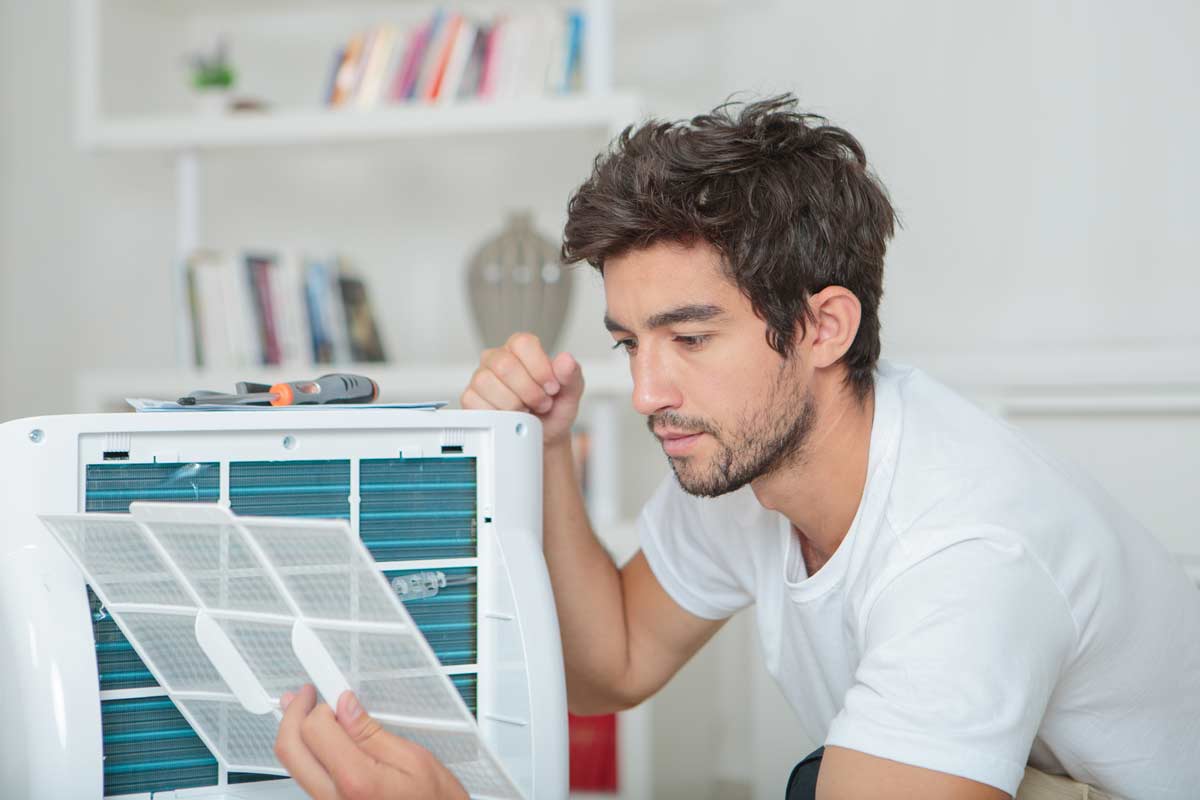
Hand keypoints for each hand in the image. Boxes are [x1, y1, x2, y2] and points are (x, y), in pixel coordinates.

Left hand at [274, 684, 467, 799]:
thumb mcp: (414, 759)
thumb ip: (371, 733)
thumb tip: (345, 706)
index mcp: (357, 781)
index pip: (315, 730)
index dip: (322, 704)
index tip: (331, 689)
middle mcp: (334, 798)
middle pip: (291, 750)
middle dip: (293, 715)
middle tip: (305, 694)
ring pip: (294, 765)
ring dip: (295, 732)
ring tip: (304, 709)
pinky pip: (306, 777)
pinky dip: (305, 751)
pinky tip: (315, 736)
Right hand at [461, 332, 583, 449]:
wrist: (542, 435)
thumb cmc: (553, 410)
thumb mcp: (570, 393)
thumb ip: (571, 375)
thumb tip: (566, 360)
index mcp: (521, 348)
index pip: (523, 343)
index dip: (539, 368)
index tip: (552, 387)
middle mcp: (497, 358)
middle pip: (505, 365)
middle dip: (528, 391)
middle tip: (541, 403)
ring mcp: (481, 377)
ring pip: (487, 383)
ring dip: (513, 404)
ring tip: (526, 411)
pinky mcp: (470, 397)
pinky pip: (476, 402)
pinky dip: (497, 415)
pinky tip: (510, 418)